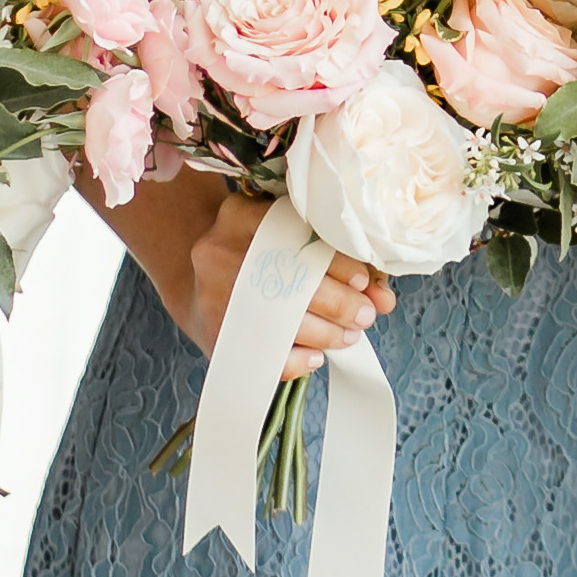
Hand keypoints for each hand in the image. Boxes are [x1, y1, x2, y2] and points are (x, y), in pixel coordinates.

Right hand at [167, 190, 391, 378]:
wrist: (191, 279)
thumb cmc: (252, 254)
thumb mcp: (281, 236)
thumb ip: (334, 257)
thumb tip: (384, 298)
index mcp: (240, 215)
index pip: (300, 237)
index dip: (340, 263)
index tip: (363, 280)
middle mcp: (220, 251)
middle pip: (295, 282)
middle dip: (341, 304)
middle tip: (364, 316)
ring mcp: (213, 295)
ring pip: (283, 321)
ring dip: (327, 334)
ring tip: (347, 336)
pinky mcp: (213, 335)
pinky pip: (263, 356)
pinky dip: (297, 361)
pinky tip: (315, 356)